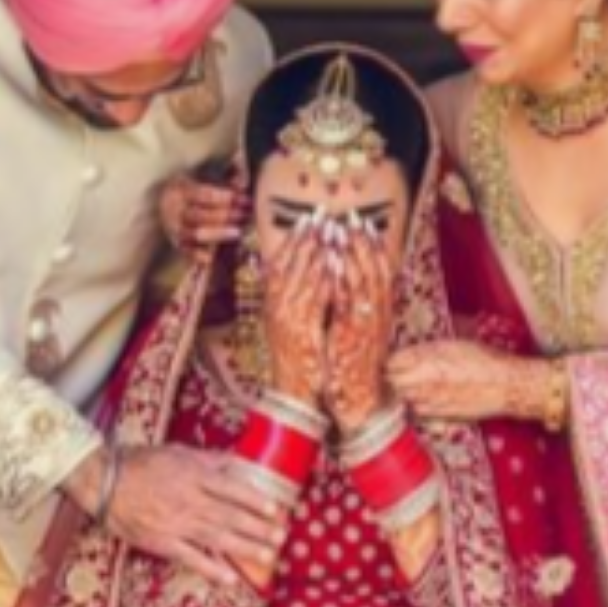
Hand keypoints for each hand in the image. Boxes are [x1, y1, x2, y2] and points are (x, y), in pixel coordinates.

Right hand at [68, 445, 286, 587]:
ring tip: (268, 556)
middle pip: (231, 516)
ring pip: (217, 538)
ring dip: (245, 548)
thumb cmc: (141, 463)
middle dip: (259, 528)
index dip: (256, 500)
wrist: (104, 482)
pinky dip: (211, 569)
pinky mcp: (162, 542)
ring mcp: (176, 523)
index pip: (233, 488)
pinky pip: (190, 558)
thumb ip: (208, 459)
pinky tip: (230, 579)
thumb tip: (238, 461)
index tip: (276, 509)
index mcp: (194, 476)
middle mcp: (189, 500)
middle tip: (282, 537)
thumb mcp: (178, 452)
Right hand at [157, 173, 249, 258]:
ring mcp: (175, 228)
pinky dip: (200, 256)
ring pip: (195, 234)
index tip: (246, 200)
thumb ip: (225, 177)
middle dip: (226, 216)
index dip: (227, 198)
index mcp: (181, 189)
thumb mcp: (206, 176)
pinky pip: (188, 252)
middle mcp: (175, 209)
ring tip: (238, 232)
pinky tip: (215, 257)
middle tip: (246, 215)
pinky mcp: (177, 244)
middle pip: (200, 215)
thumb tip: (243, 183)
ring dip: (218, 234)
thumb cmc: (195, 188)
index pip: (204, 194)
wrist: (165, 201)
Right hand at [262, 232, 331, 407]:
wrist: (293, 393)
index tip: (306, 219)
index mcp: (273, 305)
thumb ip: (289, 301)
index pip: (279, 263)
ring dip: (316, 249)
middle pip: (290, 263)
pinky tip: (334, 260)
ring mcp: (288, 318)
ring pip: (302, 275)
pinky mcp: (302, 330)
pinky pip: (313, 298)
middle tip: (321, 213)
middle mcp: (277, 308)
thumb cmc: (295, 361)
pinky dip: (323, 277)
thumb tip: (294, 275)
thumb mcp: (288, 326)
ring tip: (331, 227)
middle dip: (307, 236)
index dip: (292, 239)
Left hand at [326, 233, 395, 429]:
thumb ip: (363, 311)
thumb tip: (355, 285)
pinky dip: (341, 279)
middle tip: (352, 216)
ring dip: (352, 252)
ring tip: (340, 228)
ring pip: (363, 281)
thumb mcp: (364, 335)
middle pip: (375, 270)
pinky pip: (348, 302)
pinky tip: (333, 261)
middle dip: (362, 241)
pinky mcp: (353, 336)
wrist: (361, 402)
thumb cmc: (358, 369)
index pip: (383, 272)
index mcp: (381, 314)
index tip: (365, 224)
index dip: (375, 246)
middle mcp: (377, 316)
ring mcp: (366, 325)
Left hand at [387, 340, 534, 422]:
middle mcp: (425, 381)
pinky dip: (418, 404)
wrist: (504, 385)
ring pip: (403, 397)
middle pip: (392, 381)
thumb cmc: (484, 360)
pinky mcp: (439, 415)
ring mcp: (431, 400)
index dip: (392, 360)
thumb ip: (427, 350)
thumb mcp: (454, 344)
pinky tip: (428, 397)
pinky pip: (417, 411)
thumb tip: (409, 352)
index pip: (392, 362)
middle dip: (393, 376)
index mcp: (427, 359)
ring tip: (414, 384)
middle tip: (398, 372)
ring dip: (405, 391)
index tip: (394, 359)